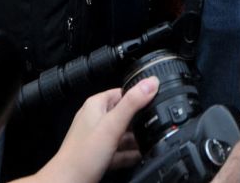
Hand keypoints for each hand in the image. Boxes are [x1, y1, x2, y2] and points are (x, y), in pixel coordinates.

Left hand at [26, 79, 157, 182]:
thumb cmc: (82, 154)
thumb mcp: (112, 125)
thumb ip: (132, 103)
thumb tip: (151, 82)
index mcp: (96, 105)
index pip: (122, 92)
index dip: (138, 96)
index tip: (155, 99)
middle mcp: (96, 119)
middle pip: (124, 115)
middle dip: (140, 121)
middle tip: (156, 124)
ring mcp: (97, 139)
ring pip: (123, 135)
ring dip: (137, 139)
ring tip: (152, 141)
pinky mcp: (100, 155)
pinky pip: (120, 152)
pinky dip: (131, 154)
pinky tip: (141, 156)